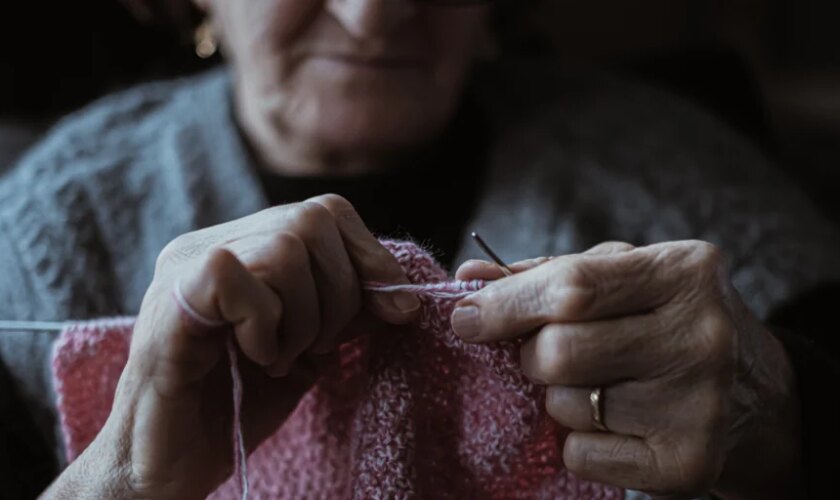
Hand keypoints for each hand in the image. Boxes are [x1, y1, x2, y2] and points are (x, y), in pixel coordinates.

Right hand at [43, 195, 419, 499]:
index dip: (370, 255)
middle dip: (340, 294)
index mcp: (246, 247)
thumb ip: (348, 313)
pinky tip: (255, 357)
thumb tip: (401, 294)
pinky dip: (264, 325)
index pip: (326, 210)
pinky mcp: (170, 301)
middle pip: (312, 220)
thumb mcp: (310, 348)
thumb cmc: (237, 405)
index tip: (396, 310)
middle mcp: (213, 243)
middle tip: (315, 347)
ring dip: (304, 317)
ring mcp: (185, 266)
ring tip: (281, 357)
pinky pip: (236, 277)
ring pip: (284, 247)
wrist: (172, 463)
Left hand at [453, 241, 801, 498]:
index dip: (506, 304)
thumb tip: (467, 282)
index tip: (464, 317)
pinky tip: (617, 421)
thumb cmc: (666, 319)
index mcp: (684, 272)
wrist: (755, 391)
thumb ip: (544, 275)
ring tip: (598, 385)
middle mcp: (700, 337)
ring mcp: (701, 405)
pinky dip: (579, 440)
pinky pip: (582, 454)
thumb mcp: (621, 277)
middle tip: (544, 354)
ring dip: (558, 398)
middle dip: (531, 355)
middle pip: (561, 352)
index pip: (573, 288)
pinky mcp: (689, 463)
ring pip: (566, 406)